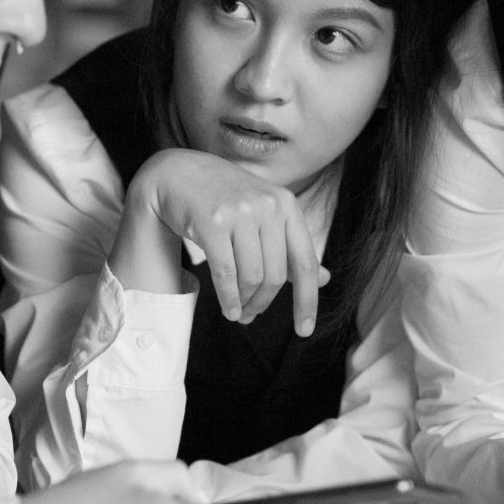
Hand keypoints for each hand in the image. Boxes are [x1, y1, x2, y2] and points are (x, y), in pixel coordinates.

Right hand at [113, 149, 328, 335]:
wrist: (177, 173)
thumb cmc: (225, 198)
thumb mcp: (265, 214)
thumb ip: (292, 246)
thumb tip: (326, 279)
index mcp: (287, 205)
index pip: (305, 262)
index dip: (307, 300)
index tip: (304, 330)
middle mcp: (268, 206)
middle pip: (276, 276)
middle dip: (264, 303)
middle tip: (251, 316)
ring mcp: (240, 212)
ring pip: (251, 277)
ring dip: (244, 302)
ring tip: (237, 311)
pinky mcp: (212, 222)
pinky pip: (226, 274)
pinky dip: (229, 299)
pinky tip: (228, 309)